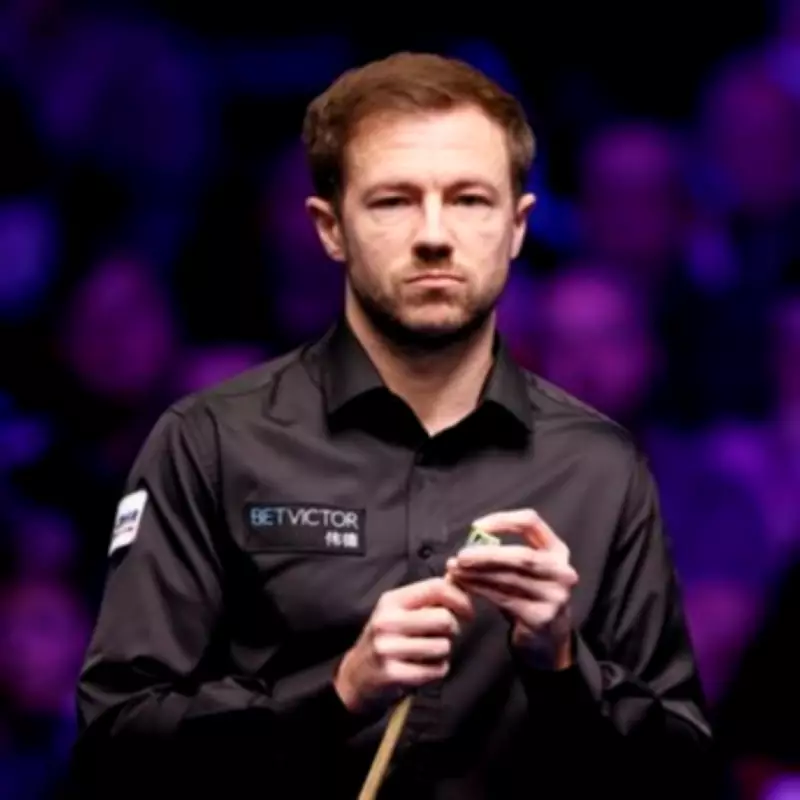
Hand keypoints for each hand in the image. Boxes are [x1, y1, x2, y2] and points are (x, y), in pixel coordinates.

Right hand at [334, 577, 473, 712]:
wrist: (357, 675)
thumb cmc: (387, 639)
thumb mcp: (400, 612)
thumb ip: (429, 598)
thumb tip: (460, 581)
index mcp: (392, 600)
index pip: (436, 588)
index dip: (460, 598)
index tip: (468, 611)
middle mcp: (387, 620)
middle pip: (444, 618)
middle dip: (452, 629)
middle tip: (443, 635)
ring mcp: (387, 647)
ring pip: (443, 646)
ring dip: (444, 652)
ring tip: (428, 653)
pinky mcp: (392, 673)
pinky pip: (436, 670)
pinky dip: (437, 670)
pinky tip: (423, 668)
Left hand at [446, 509, 577, 669]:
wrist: (548, 641)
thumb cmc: (529, 596)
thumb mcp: (527, 571)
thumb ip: (506, 554)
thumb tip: (471, 542)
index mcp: (558, 550)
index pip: (530, 522)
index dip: (502, 521)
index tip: (476, 527)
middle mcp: (562, 571)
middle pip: (521, 555)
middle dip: (486, 554)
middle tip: (460, 555)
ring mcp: (555, 596)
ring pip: (510, 578)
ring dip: (478, 573)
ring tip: (455, 569)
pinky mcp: (541, 617)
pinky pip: (504, 598)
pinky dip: (481, 590)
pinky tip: (465, 585)